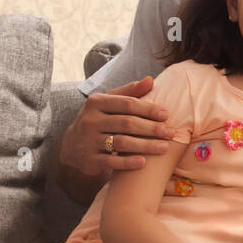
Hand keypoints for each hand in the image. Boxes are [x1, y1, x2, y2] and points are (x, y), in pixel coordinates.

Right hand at [61, 76, 177, 175]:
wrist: (71, 145)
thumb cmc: (99, 119)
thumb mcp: (109, 102)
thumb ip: (129, 92)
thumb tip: (150, 80)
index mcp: (96, 102)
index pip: (127, 104)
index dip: (148, 109)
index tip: (166, 115)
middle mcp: (90, 120)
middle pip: (127, 123)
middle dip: (152, 128)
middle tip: (170, 133)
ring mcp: (88, 141)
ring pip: (121, 142)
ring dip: (145, 145)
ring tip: (164, 147)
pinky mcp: (89, 160)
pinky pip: (111, 161)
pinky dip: (128, 162)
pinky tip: (144, 162)